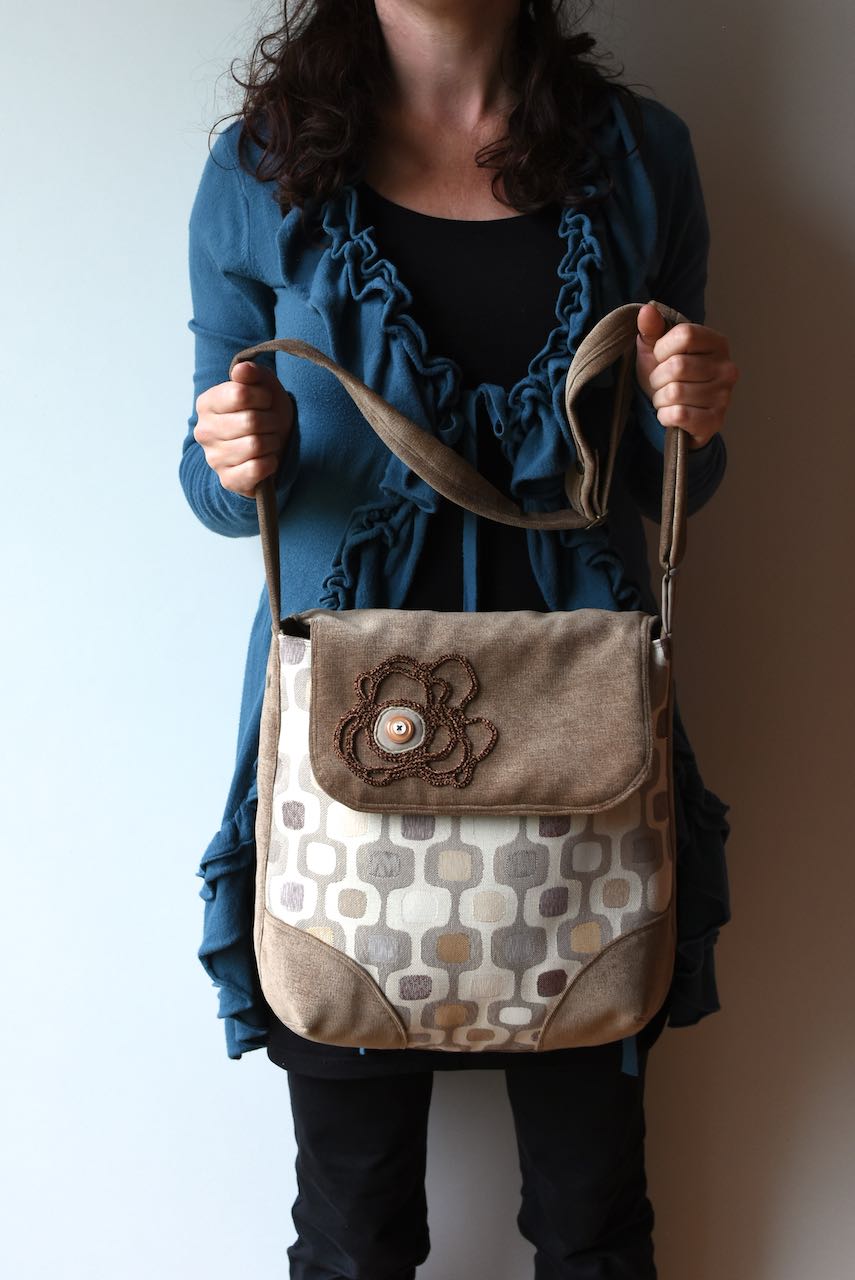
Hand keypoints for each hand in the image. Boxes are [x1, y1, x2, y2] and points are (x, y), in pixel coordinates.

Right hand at [193, 361, 293, 497]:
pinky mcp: (228, 480)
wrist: (271, 445)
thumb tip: (241, 370)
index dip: (262, 397)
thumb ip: (252, 373)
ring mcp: (214, 458)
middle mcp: (204, 431)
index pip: (240, 394)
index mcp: (207, 404)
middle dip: (271, 421)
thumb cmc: (265, 412)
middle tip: (271, 423)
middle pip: (250, 421)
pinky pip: (257, 469)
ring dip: (272, 442)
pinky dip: (270, 462)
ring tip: (269, 440)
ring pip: (255, 445)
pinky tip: (267, 458)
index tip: (266, 401)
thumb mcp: (263, 386)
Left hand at [635, 304, 738, 449]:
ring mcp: (724, 395)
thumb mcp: (656, 350)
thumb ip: (652, 329)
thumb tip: (646, 310)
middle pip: (677, 366)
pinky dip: (665, 416)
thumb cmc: (667, 378)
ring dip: (660, 399)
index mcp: (717, 343)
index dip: (662, 348)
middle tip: (662, 384)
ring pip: (675, 392)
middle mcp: (727, 367)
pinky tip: (671, 415)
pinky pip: (679, 414)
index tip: (660, 358)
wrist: (678, 417)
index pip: (684, 335)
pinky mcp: (715, 420)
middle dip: (657, 378)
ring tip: (667, 399)